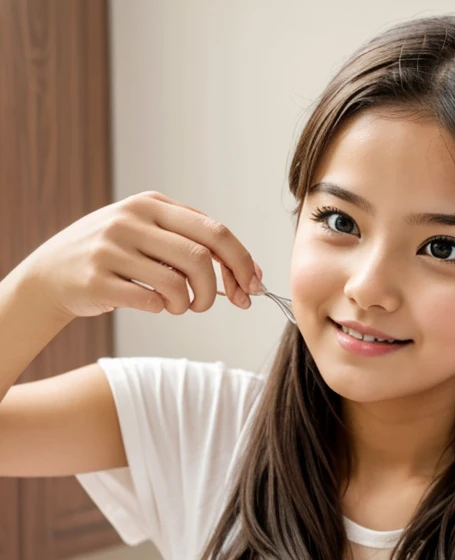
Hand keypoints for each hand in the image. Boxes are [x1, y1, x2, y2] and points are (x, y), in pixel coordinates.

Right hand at [20, 190, 262, 318]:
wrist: (51, 274)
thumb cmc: (114, 258)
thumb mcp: (148, 233)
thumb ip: (192, 244)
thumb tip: (248, 276)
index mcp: (152, 204)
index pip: (214, 231)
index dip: (241, 263)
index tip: (252, 287)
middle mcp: (131, 220)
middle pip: (201, 257)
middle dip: (217, 288)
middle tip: (209, 304)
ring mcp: (111, 249)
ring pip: (177, 283)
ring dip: (188, 304)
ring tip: (177, 306)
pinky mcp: (97, 279)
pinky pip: (149, 302)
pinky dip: (160, 309)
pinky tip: (152, 305)